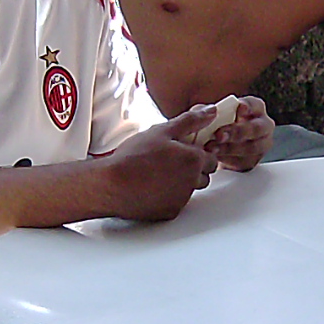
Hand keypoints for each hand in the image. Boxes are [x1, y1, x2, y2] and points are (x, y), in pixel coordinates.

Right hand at [96, 112, 218, 219]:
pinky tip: (152, 187)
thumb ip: (190, 121)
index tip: (184, 151)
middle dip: (193, 170)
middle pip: (203, 176)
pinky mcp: (170, 212)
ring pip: (190, 190)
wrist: (112, 184)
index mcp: (193, 160)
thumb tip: (210, 111)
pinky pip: (176, 203)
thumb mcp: (162, 131)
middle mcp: (192, 181)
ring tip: (158, 174)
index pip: (212, 159)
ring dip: (181, 183)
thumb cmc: (133, 157)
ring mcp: (182, 198)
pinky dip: (168, 196)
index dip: (198, 154)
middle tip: (170, 162)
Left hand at [203, 93, 273, 170]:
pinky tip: (215, 157)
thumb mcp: (207, 116)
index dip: (248, 106)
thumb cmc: (212, 127)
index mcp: (255, 109)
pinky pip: (244, 161)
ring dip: (229, 148)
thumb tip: (210, 111)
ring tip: (211, 148)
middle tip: (219, 135)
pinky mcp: (253, 161)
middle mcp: (263, 125)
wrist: (212, 149)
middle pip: (256, 128)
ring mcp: (261, 145)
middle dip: (237, 132)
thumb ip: (205, 111)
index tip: (239, 108)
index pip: (255, 105)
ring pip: (251, 147)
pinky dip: (228, 160)